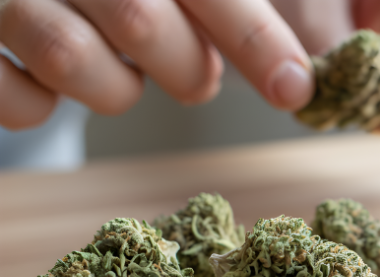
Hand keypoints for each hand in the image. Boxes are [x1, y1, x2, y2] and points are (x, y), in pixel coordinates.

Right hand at [0, 0, 314, 129]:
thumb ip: (229, 9)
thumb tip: (295, 75)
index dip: (256, 37)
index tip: (294, 87)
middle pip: (142, 22)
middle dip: (187, 69)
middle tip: (196, 78)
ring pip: (73, 60)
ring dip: (114, 89)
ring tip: (118, 72)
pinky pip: (16, 102)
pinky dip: (40, 108)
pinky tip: (48, 85)